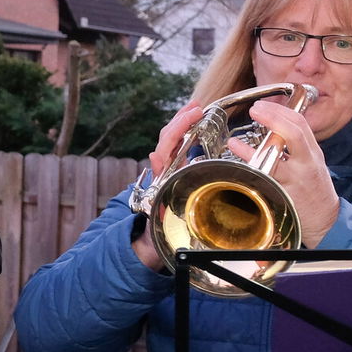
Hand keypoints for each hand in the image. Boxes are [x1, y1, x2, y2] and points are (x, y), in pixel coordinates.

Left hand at [133, 101, 204, 270]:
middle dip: (182, 119)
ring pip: (173, 142)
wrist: (152, 245)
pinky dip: (187, 137)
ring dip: (184, 124)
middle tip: (198, 106)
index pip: (167, 144)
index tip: (196, 113)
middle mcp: (163, 171)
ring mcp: (168, 172)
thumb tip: (154, 160)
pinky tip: (197, 130)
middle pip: (168, 137)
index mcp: (161, 176)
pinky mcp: (175, 175)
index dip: (179, 126)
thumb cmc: (158, 232)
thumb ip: (158, 190)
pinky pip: (179, 151)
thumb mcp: (158, 214)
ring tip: (197, 109)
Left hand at [224, 99, 339, 247]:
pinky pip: (265, 179)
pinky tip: (238, 157)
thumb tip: (275, 125)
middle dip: (273, 117)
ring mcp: (296, 180)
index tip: (262, 104)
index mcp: (313, 153)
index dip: (281, 110)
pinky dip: (250, 165)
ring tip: (237, 137)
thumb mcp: (311, 164)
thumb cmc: (315, 191)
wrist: (327, 221)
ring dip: (254, 146)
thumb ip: (296, 147)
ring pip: (276, 157)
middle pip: (294, 133)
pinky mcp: (285, 196)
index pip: (301, 124)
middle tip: (254, 109)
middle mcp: (307, 163)